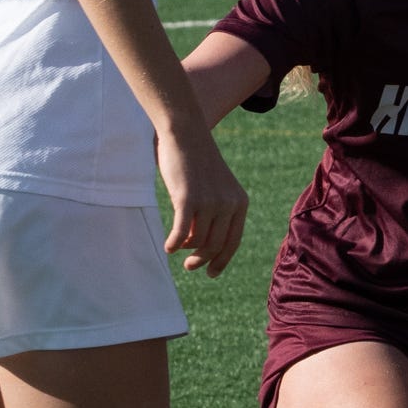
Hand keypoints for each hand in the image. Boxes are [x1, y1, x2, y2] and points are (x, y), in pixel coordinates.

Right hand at [161, 119, 248, 275]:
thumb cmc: (197, 162)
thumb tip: (200, 246)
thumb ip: (216, 213)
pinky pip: (181, 233)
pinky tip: (167, 247)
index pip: (233, 241)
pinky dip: (173, 243)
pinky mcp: (189, 199)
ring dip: (186, 251)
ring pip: (199, 242)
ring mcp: (210, 202)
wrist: (186, 134)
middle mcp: (229, 204)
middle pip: (215, 246)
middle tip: (189, 266)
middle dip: (201, 260)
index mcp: (240, 202)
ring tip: (177, 249)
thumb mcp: (215, 188)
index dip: (222, 261)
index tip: (212, 273)